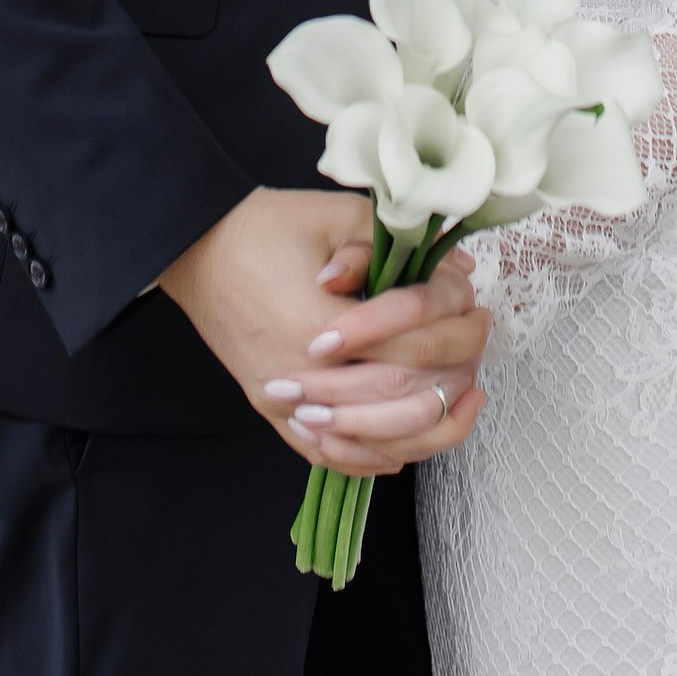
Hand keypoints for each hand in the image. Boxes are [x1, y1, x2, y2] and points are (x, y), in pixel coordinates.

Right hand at [157, 195, 488, 471]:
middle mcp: (304, 379)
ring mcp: (287, 406)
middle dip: (449, 380)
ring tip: (461, 403)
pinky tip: (404, 446)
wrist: (197, 250)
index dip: (451, 337)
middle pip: (398, 403)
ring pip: (372, 444)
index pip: (409, 354)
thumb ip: (393, 244)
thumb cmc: (264, 228)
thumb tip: (451, 274)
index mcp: (320, 327)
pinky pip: (332, 458)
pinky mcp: (275, 417)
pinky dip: (373, 457)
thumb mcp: (333, 217)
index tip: (477, 315)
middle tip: (479, 352)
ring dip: (424, 430)